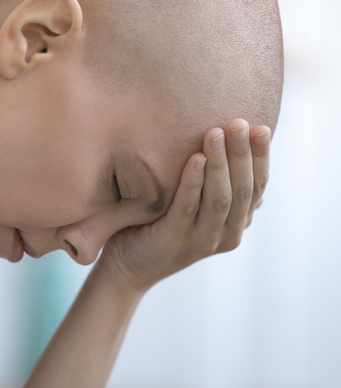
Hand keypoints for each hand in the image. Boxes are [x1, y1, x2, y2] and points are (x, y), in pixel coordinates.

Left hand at [99, 119, 270, 292]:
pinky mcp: (175, 240)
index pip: (257, 186)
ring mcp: (202, 241)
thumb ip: (212, 185)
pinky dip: (194, 181)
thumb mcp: (193, 204)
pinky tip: (196, 158)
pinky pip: (187, 207)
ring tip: (216, 132)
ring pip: (220, 199)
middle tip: (239, 122)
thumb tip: (227, 143)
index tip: (262, 127)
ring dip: (221, 163)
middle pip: (243, 190)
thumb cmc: (157, 224)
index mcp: (235, 223)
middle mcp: (225, 235)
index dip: (261, 157)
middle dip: (243, 154)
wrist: (126, 265)